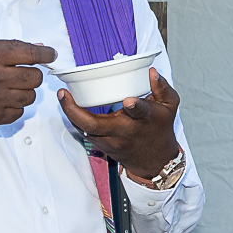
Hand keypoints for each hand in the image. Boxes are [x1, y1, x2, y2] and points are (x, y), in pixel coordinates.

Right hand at [0, 38, 57, 143]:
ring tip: (9, 88)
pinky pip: (19, 112)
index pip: (29, 53)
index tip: (51, 55)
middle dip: (34, 75)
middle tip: (24, 74)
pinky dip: (14, 107)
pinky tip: (0, 101)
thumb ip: (8, 48)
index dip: (45, 54)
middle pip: (35, 77)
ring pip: (30, 97)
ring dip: (25, 92)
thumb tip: (40, 49)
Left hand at [61, 67, 184, 181]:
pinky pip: (84, 131)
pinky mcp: (101, 144)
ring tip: (63, 96)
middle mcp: (124, 132)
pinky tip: (68, 105)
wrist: (153, 161)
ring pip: (85, 129)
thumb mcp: (169, 107)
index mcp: (143, 120)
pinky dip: (75, 119)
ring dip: (71, 113)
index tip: (129, 101)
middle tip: (64, 94)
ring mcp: (110, 140)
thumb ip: (162, 87)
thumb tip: (152, 72)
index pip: (139, 114)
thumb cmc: (159, 129)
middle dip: (75, 110)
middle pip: (95, 125)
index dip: (135, 107)